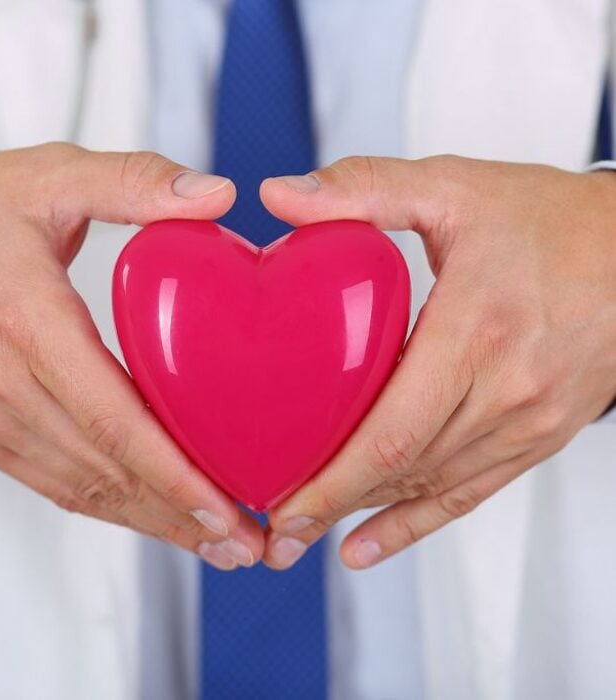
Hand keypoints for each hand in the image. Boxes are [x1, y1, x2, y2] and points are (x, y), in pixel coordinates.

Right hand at [0, 143, 262, 569]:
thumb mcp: (49, 176)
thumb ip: (135, 181)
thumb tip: (216, 194)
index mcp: (28, 324)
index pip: (112, 420)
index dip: (173, 474)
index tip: (225, 508)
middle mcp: (6, 386)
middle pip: (106, 472)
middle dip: (179, 516)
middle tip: (244, 545)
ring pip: (83, 490)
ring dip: (151, 523)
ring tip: (214, 545)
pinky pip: (55, 483)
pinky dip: (109, 508)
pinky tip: (152, 517)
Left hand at [260, 156, 615, 569]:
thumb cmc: (548, 219)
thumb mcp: (453, 187)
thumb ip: (362, 189)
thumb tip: (280, 196)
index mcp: (476, 330)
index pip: (392, 429)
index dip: (331, 480)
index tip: (280, 503)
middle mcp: (506, 389)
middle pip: (406, 468)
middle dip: (333, 507)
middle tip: (275, 535)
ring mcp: (528, 421)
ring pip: (433, 485)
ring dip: (367, 515)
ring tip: (309, 538)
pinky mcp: (539, 434)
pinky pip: (472, 492)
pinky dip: (418, 522)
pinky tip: (371, 545)